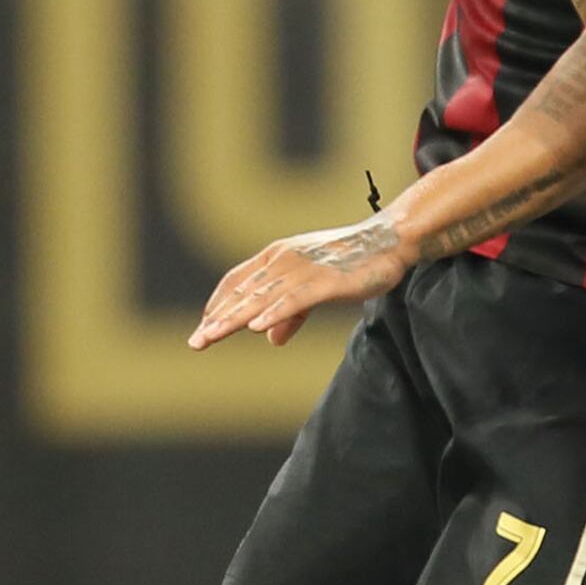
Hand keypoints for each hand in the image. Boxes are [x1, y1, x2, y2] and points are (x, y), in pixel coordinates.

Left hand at [189, 221, 413, 348]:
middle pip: (244, 294)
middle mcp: (284, 260)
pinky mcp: (326, 281)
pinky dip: (275, 312)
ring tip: (213, 336)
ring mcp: (304, 269)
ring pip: (262, 298)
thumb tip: (270, 339)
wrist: (389, 241)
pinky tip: (257, 326)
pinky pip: (295, 299)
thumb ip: (291, 314)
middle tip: (196, 342)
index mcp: (278, 257)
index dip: (219, 304)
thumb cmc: (352, 262)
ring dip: (235, 319)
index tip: (204, 326)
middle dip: (218, 319)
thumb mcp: (314, 288)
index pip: (238, 281)